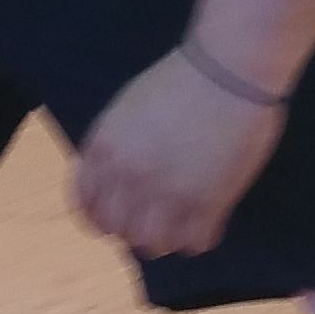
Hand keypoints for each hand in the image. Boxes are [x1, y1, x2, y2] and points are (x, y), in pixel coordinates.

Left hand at [70, 49, 288, 260]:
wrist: (230, 68)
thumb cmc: (182, 80)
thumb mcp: (127, 109)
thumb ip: (114, 147)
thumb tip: (114, 185)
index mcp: (105, 147)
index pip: (84, 205)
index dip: (100, 217)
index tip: (119, 217)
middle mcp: (128, 174)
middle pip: (117, 230)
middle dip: (133, 228)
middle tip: (156, 218)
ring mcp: (166, 191)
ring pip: (152, 245)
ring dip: (167, 237)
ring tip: (183, 220)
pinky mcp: (206, 202)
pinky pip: (194, 243)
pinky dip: (200, 236)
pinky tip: (210, 217)